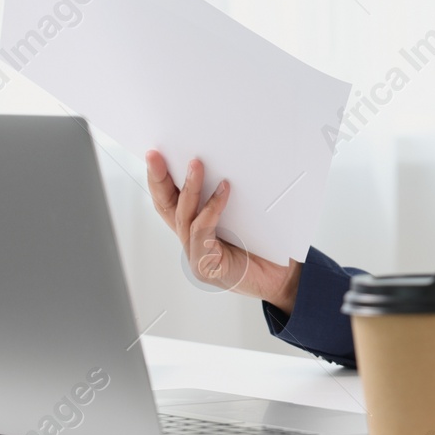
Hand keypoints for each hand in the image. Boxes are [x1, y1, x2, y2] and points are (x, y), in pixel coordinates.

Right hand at [145, 151, 302, 313]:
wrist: (280, 280)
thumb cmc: (263, 249)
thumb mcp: (241, 218)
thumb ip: (226, 199)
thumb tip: (225, 165)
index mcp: (195, 229)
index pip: (167, 201)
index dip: (158, 178)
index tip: (154, 155)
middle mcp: (192, 242)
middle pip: (166, 206)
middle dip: (159, 178)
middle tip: (155, 155)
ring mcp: (197, 255)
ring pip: (184, 215)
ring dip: (190, 187)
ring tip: (196, 164)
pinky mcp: (209, 265)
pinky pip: (204, 230)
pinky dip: (213, 207)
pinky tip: (224, 188)